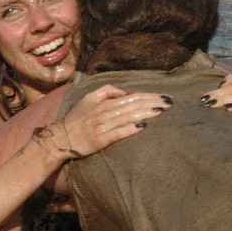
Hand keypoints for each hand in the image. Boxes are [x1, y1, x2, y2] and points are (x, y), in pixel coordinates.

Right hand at [36, 85, 170, 158]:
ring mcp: (103, 126)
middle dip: (153, 103)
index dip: (148, 96)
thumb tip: (125, 92)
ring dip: (146, 113)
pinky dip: (131, 128)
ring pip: (128, 116)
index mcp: (104, 103)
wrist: (61, 138)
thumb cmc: (76, 119)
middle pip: (133, 105)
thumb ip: (106, 91)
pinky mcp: (101, 140)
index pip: (131, 97)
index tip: (163, 96)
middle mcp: (105, 113)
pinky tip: (143, 126)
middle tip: (170, 102)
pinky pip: (118, 132)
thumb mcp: (88, 98)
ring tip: (162, 111)